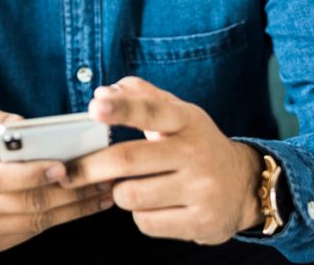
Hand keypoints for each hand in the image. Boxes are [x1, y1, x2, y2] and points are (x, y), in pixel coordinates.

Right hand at [0, 108, 112, 253]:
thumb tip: (23, 125)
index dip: (33, 174)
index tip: (63, 165)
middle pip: (25, 203)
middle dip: (69, 192)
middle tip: (102, 177)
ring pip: (34, 222)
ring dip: (73, 209)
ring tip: (102, 191)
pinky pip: (29, 233)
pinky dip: (58, 220)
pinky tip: (80, 206)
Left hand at [62, 76, 262, 244]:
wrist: (244, 186)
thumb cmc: (195, 145)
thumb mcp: (177, 114)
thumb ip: (141, 97)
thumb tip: (103, 92)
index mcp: (186, 121)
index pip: (150, 111)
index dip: (121, 109)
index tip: (94, 107)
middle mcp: (196, 153)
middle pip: (126, 160)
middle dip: (89, 167)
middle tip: (69, 172)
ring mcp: (202, 190)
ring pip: (130, 195)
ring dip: (118, 193)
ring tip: (131, 187)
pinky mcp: (202, 222)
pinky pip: (146, 222)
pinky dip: (139, 215)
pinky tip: (153, 206)